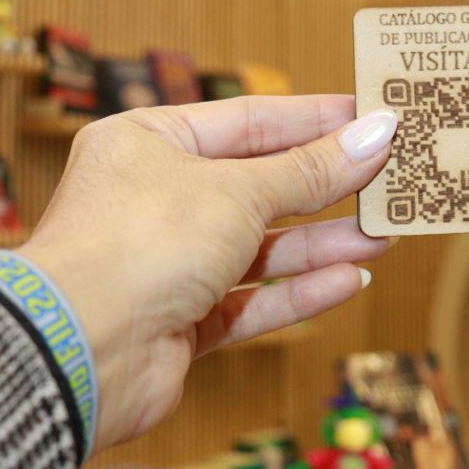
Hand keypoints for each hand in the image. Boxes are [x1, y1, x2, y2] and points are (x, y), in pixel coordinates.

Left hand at [16, 96, 397, 452]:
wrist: (79, 349)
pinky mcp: (181, 320)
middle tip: (389, 180)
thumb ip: (311, 170)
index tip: (372, 119)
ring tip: (384, 237)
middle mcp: (156, 198)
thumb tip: (376, 134)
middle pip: (260, 186)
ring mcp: (168, 262)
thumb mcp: (239, 191)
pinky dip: (298, 292)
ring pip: (261, 248)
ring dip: (322, 244)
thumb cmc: (141, 242)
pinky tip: (347, 282)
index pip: (249, 122)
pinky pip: (251, 299)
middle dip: (326, 188)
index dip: (315, 120)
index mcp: (151, 143)